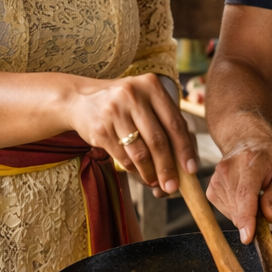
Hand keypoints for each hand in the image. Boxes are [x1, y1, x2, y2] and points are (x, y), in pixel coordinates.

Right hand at [66, 74, 198, 194]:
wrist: (80, 99)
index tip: (191, 169)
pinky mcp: (100, 128)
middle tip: (173, 186)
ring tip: (155, 182)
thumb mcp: (146, 102)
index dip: (185, 149)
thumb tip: (187, 160)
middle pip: (158, 140)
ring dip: (150, 172)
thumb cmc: (125, 105)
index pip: (174, 123)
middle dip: (168, 168)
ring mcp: (114, 111)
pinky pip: (122, 157)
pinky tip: (138, 171)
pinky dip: (133, 169)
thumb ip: (167, 123)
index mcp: (151, 85)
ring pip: (140, 152)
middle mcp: (133, 95)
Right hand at [207, 131, 271, 242]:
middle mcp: (229, 169)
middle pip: (239, 207)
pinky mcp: (211, 188)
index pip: (246, 193)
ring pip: (232, 212)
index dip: (247, 217)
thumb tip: (268, 217)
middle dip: (253, 217)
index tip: (247, 237)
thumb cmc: (270, 159)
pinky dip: (237, 210)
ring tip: (254, 194)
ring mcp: (217, 178)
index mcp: (251, 162)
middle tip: (265, 206)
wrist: (247, 142)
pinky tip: (243, 197)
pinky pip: (225, 211)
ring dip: (246, 212)